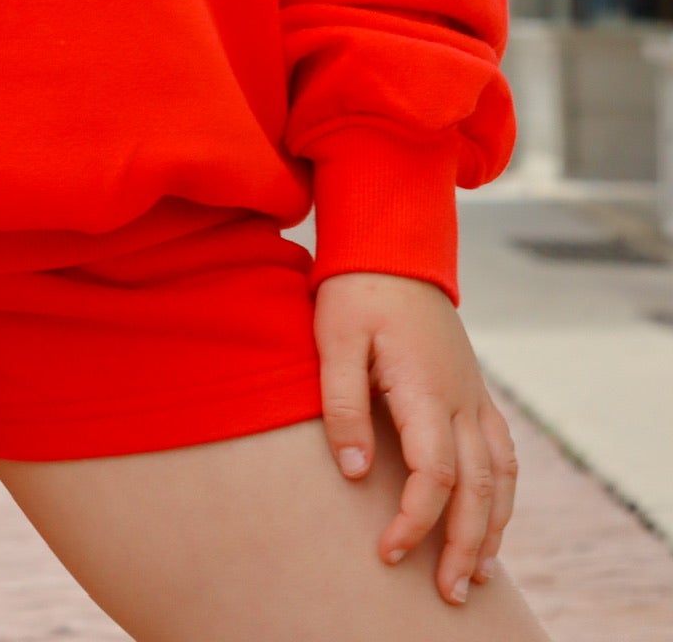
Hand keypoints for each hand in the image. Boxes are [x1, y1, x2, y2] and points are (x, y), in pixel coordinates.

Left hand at [314, 271, 517, 605]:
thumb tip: (353, 473)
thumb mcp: (335, 338)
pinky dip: (504, 494)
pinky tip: (492, 519)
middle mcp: (461, 398)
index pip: (434, 476)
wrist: (393, 247)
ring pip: (501, 476)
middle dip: (466, 546)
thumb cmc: (356, 292)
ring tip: (476, 573)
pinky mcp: (474, 390)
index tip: (388, 552)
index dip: (416, 522)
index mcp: (427, 388)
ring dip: (493, 527)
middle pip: (479, 489)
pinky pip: (505, 453)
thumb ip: (342, 404)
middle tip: (450, 593)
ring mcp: (474, 394)